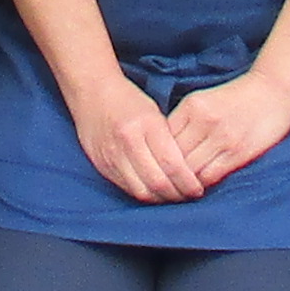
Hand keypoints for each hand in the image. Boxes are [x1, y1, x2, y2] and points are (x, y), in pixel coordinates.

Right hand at [67, 65, 202, 205]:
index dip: (188, 182)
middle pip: (158, 182)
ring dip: (161, 199)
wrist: (90, 92)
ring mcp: (112, 156)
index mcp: (146, 124)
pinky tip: (153, 191)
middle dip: (178, 195)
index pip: (172, 164)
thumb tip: (188, 170)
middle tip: (188, 196)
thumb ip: (168, 140)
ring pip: (141, 191)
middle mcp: (128, 142)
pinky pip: (127, 189)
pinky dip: (144, 194)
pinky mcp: (102, 165)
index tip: (198, 188)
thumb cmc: (127, 99)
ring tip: (173, 196)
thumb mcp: (153, 112)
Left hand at [160, 66, 289, 191]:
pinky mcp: (238, 153)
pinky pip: (210, 175)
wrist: (274, 91)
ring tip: (178, 187)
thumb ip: (185, 120)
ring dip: (182, 181)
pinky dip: (201, 183)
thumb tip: (163, 145)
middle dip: (166, 170)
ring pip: (190, 169)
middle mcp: (205, 121)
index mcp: (193, 106)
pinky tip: (198, 185)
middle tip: (161, 181)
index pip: (164, 137)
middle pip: (174, 155)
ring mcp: (222, 138)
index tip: (155, 163)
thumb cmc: (237, 97)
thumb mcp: (204, 100)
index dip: (157, 153)